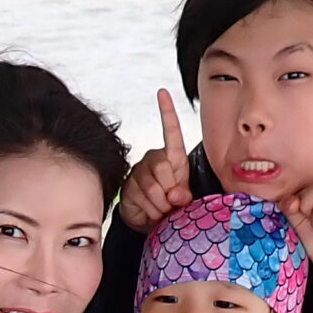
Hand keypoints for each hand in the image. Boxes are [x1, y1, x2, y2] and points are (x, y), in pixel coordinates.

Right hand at [118, 89, 196, 230]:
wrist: (150, 220)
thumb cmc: (172, 203)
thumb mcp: (184, 196)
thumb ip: (183, 193)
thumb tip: (175, 194)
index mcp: (172, 157)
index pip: (171, 131)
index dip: (167, 112)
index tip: (162, 92)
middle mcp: (153, 159)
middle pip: (162, 168)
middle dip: (170, 191)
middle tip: (172, 202)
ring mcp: (139, 172)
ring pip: (153, 188)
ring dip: (162, 205)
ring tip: (163, 209)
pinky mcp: (127, 187)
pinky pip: (143, 199)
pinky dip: (151, 211)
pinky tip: (151, 211)